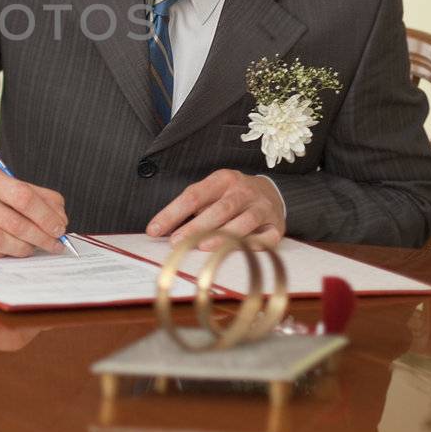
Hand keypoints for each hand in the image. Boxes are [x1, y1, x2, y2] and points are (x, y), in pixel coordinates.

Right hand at [0, 166, 67, 257]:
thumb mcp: (11, 184)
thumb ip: (42, 198)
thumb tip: (60, 221)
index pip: (23, 197)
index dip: (45, 216)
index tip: (59, 229)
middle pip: (14, 223)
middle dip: (40, 237)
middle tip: (54, 245)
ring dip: (23, 248)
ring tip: (33, 248)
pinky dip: (1, 254)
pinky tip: (9, 250)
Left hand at [146, 170, 283, 250]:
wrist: (271, 192)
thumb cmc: (231, 196)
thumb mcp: (211, 192)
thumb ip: (191, 208)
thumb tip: (160, 230)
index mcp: (223, 179)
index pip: (194, 195)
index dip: (172, 213)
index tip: (154, 230)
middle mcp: (244, 190)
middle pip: (220, 208)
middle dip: (196, 226)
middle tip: (176, 241)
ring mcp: (263, 207)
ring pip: (244, 221)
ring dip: (223, 235)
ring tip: (202, 247)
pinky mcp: (276, 225)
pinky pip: (266, 237)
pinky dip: (253, 245)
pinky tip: (237, 252)